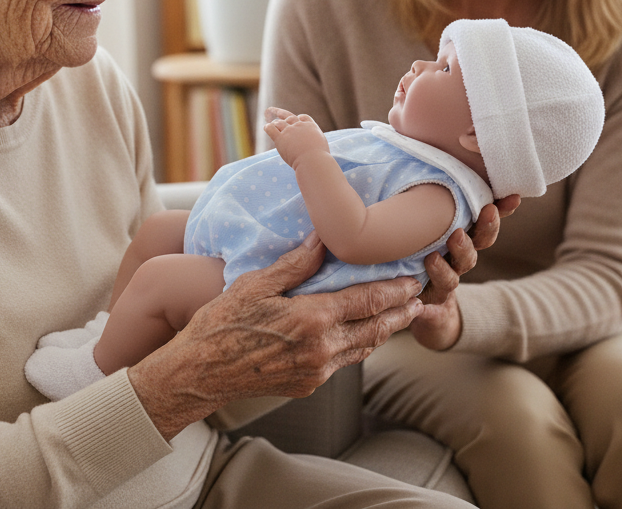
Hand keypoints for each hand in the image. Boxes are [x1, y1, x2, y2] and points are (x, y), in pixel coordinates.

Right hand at [127, 232, 423, 440]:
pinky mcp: (308, 385)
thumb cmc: (222, 324)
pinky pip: (344, 362)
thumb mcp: (256, 284)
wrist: (199, 374)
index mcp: (312, 319)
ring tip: (402, 316)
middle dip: (400, 312)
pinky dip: (361, 346)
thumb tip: (324, 236)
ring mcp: (316, 371)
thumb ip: (295, 263)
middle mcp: (321, 349)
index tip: (413, 279)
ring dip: (385, 331)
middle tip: (421, 297)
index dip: (395, 290)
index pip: (368, 301)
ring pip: (364, 348)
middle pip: (376, 328)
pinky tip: (363, 336)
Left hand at [263, 107, 328, 167]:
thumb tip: (313, 145)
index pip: (303, 117)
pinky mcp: (280, 138)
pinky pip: (271, 129)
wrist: (313, 160)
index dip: (298, 118)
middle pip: (289, 117)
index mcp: (310, 126)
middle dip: (282, 115)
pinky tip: (266, 127)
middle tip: (276, 112)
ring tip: (270, 123)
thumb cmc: (319, 157)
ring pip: (279, 123)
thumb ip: (315, 141)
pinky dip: (268, 127)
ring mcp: (289, 131)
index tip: (296, 119)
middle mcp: (299, 126)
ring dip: (275, 123)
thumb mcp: (321, 145)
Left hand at [408, 194, 519, 350]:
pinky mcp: (429, 307)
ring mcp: (444, 284)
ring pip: (454, 274)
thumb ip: (425, 198)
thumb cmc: (417, 256)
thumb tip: (418, 150)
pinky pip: (430, 309)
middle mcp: (456, 260)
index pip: (483, 222)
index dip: (500, 210)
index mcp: (459, 238)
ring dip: (447, 265)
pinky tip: (421, 307)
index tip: (512, 196)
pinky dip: (427, 311)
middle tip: (484, 211)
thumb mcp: (422, 224)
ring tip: (434, 256)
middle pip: (476, 246)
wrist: (423, 312)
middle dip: (484, 229)